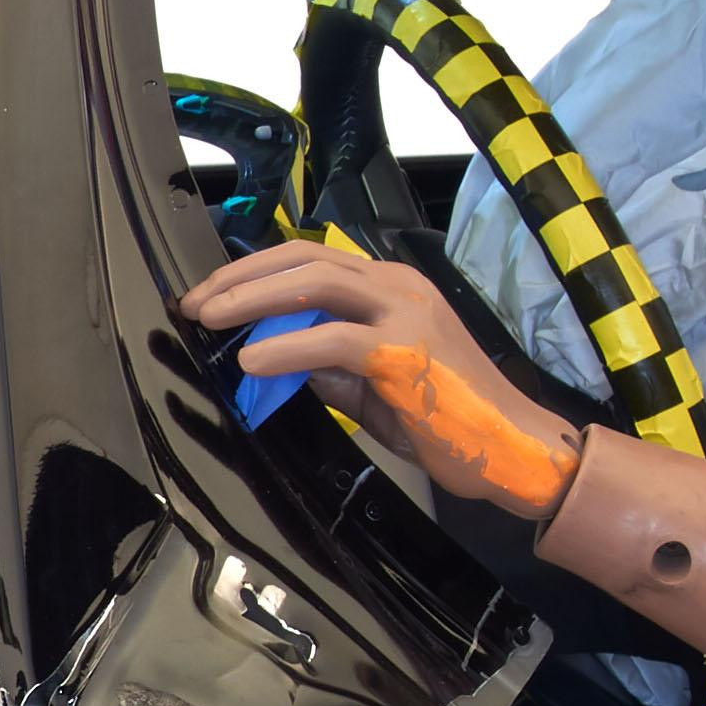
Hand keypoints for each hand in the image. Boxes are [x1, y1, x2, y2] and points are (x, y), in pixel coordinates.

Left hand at [176, 236, 585, 522]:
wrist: (510, 446)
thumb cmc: (447, 416)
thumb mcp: (374, 381)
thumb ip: (328, 362)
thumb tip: (275, 354)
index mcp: (391, 287)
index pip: (311, 258)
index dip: (254, 272)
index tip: (211, 296)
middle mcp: (397, 287)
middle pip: (304, 259)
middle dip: (240, 278)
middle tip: (195, 303)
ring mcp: (405, 314)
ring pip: (314, 284)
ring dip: (252, 300)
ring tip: (210, 321)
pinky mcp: (405, 352)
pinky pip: (333, 338)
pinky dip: (285, 346)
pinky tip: (253, 361)